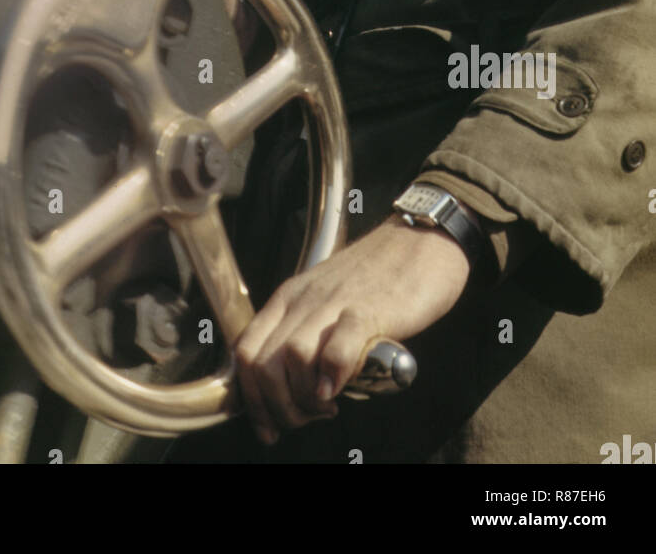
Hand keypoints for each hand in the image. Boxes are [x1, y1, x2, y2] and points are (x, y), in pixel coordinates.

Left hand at [234, 215, 470, 444]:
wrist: (421, 239)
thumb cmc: (378, 274)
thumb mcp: (326, 299)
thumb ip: (308, 333)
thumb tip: (296, 384)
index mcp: (289, 298)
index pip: (245, 352)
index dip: (251, 399)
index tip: (269, 426)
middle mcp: (303, 299)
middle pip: (262, 363)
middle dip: (277, 407)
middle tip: (306, 419)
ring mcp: (334, 303)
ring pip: (291, 357)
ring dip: (304, 397)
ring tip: (327, 407)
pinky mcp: (369, 311)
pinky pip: (336, 348)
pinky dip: (332, 377)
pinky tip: (340, 389)